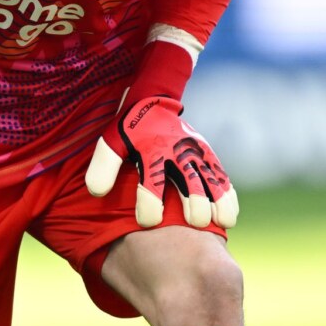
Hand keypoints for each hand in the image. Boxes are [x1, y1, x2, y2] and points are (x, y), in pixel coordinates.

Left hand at [85, 95, 238, 228]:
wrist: (152, 103)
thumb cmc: (130, 132)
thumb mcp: (111, 143)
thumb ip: (104, 166)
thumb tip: (97, 192)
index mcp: (152, 150)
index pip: (152, 179)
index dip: (150, 204)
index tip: (148, 222)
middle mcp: (177, 151)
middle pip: (190, 181)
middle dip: (195, 203)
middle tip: (195, 222)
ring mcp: (196, 153)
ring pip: (211, 179)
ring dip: (218, 200)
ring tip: (222, 222)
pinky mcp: (208, 155)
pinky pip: (221, 176)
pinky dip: (227, 194)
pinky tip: (228, 215)